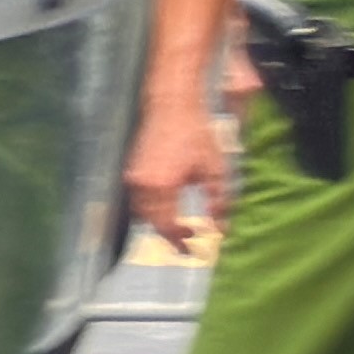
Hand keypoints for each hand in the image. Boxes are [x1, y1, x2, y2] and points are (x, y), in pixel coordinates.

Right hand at [126, 110, 230, 260]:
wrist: (172, 105)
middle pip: (149, 222)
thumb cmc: (196, 134)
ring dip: (157, 221)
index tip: (192, 248)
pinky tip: (167, 205)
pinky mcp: (131, 170)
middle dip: (167, 233)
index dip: (179, 240)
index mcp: (162, 188)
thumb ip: (219, 201)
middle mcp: (141, 186)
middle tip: (186, 239)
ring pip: (140, 212)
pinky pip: (137, 199)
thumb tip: (222, 228)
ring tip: (177, 225)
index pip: (166, 225)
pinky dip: (150, 208)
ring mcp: (133, 177)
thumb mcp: (215, 169)